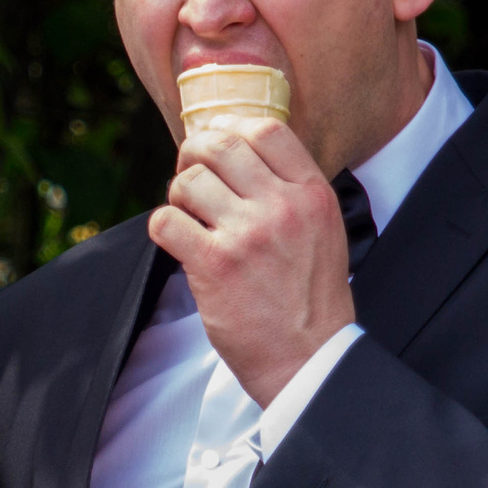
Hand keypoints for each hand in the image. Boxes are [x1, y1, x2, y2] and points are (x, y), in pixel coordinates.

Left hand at [147, 119, 353, 407]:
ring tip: (189, 217)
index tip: (219, 144)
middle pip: (221, 145)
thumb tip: (244, 156)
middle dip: (194, 152)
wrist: (309, 359)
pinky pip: (166, 221)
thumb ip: (292, 192)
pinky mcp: (214, 265)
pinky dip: (163, 228)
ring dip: (179, 195)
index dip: (232, 128)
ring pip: (188, 181)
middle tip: (190, 172)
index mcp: (313, 194)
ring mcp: (246, 235)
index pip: (267, 129)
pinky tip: (178, 242)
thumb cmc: (311, 300)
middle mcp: (281, 207)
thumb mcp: (324, 232)